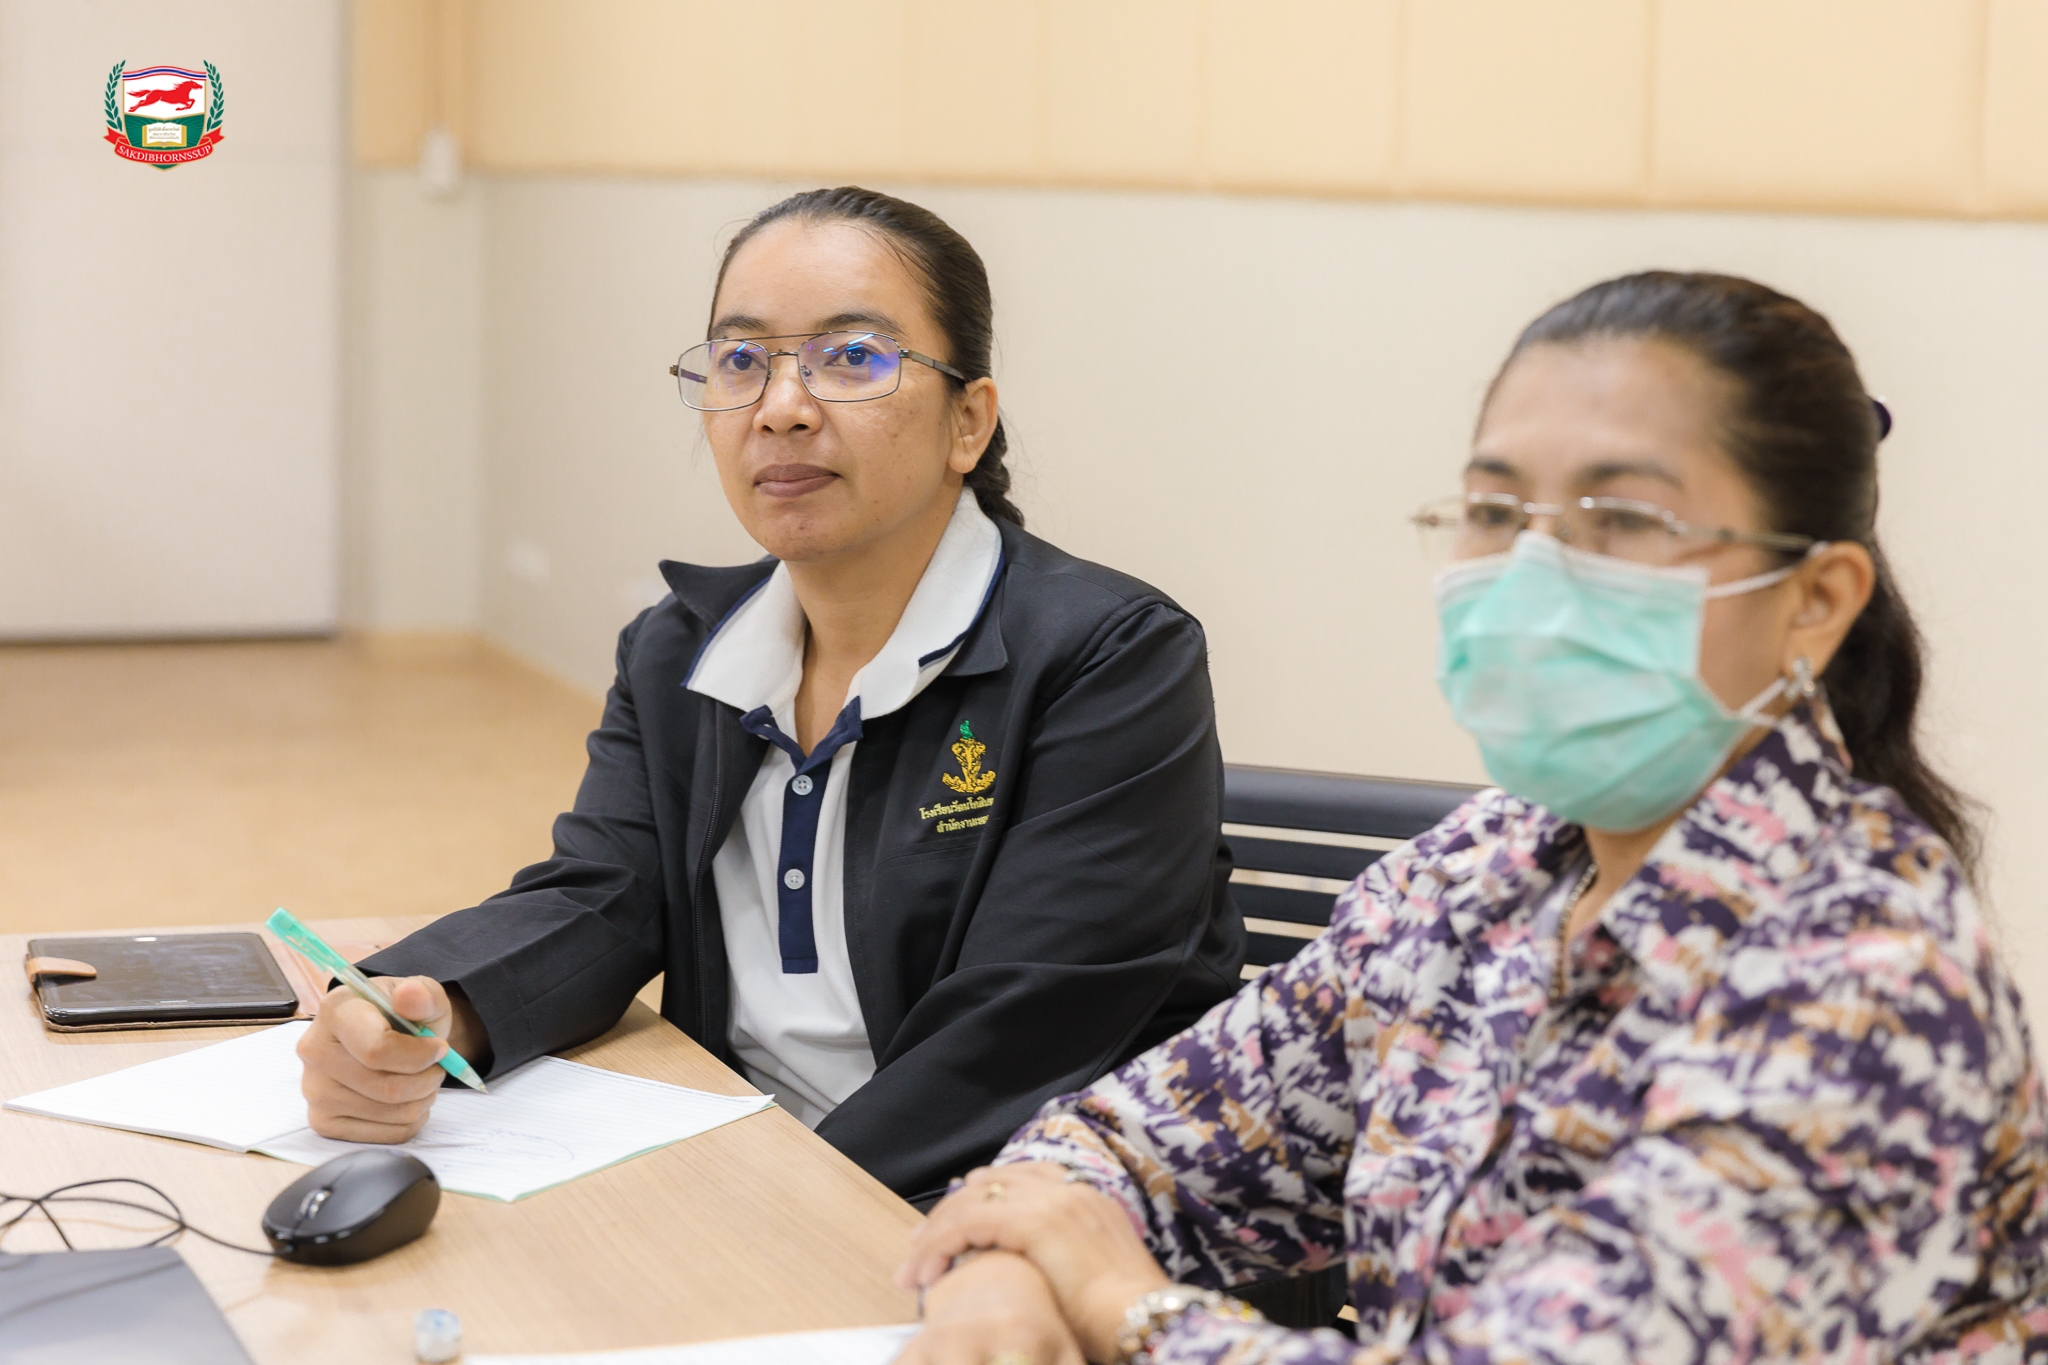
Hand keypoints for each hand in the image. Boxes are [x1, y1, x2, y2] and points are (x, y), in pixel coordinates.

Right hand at [296, 977, 487, 1141]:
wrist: (388, 1036)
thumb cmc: (403, 1015)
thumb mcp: (423, 994)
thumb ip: (423, 993)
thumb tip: (410, 995)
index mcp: (335, 1011)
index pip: (377, 1050)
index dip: (420, 1055)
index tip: (440, 1047)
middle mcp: (314, 1052)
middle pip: (386, 1088)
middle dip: (427, 1079)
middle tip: (436, 1066)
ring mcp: (315, 1091)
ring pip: (390, 1113)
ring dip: (422, 1099)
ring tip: (422, 1079)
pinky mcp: (323, 1121)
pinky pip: (384, 1134)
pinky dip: (410, 1120)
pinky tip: (407, 1099)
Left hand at [898, 1164, 1169, 1362]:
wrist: (1148, 1320)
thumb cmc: (1124, 1317)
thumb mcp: (1092, 1277)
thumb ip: (1064, 1263)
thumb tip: (1033, 1277)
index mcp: (1089, 1199)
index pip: (1022, 1179)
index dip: (981, 1196)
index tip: (954, 1224)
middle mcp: (1070, 1190)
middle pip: (991, 1183)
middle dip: (950, 1212)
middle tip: (920, 1244)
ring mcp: (1053, 1200)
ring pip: (972, 1201)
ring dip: (936, 1233)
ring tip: (913, 1267)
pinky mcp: (1033, 1221)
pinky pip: (967, 1223)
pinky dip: (939, 1245)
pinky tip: (925, 1273)